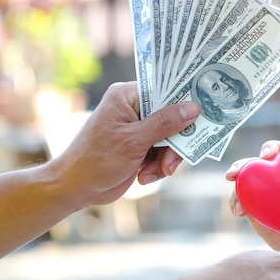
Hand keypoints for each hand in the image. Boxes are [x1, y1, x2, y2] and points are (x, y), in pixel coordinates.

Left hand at [54, 82, 199, 205]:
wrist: (77, 189)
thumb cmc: (97, 160)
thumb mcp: (134, 141)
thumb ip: (165, 123)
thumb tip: (193, 108)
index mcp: (127, 95)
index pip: (165, 90)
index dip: (184, 103)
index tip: (202, 114)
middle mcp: (133, 108)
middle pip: (172, 117)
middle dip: (173, 143)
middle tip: (171, 161)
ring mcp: (138, 128)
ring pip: (170, 138)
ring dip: (165, 158)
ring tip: (152, 172)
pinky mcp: (140, 146)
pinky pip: (163, 152)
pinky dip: (158, 166)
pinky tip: (144, 175)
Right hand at [226, 141, 279, 269]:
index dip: (273, 148)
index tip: (265, 156)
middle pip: (258, 166)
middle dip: (243, 166)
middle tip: (233, 176)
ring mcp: (268, 199)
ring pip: (247, 186)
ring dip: (236, 190)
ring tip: (237, 207)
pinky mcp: (260, 216)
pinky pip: (246, 206)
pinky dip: (238, 205)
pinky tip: (238, 213)